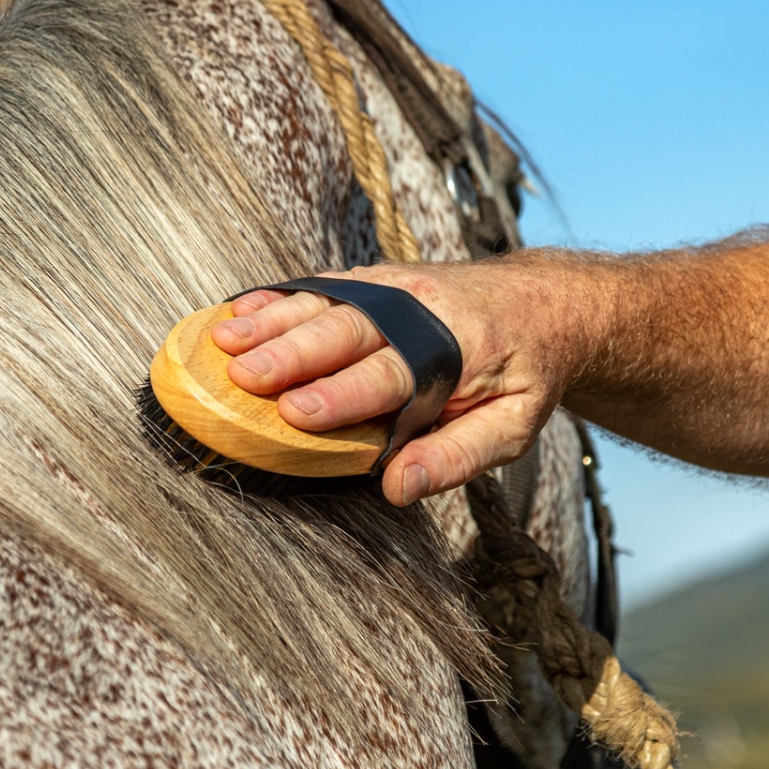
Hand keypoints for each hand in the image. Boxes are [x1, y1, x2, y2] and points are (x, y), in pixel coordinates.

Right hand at [209, 260, 563, 505]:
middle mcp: (420, 311)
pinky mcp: (377, 279)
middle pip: (348, 330)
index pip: (390, 375)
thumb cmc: (525, 374)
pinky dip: (280, 298)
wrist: (545, 302)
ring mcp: (395, 287)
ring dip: (272, 321)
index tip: (293, 414)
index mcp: (456, 351)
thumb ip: (457, 457)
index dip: (340, 395)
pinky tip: (239, 311)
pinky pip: (324, 285)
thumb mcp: (514, 426)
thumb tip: (398, 488)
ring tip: (222, 340)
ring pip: (327, 302)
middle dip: (291, 353)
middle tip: (241, 376)